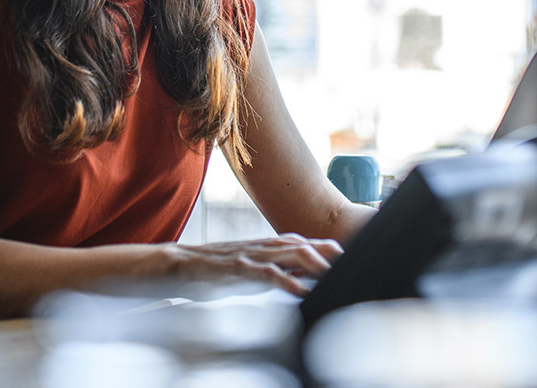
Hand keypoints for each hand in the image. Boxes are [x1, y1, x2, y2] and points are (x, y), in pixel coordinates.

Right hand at [172, 233, 342, 295]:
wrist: (183, 264)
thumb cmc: (220, 271)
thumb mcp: (255, 271)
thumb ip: (280, 273)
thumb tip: (306, 280)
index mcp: (270, 247)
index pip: (307, 244)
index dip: (329, 250)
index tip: (350, 258)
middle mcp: (266, 246)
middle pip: (306, 244)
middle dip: (330, 253)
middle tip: (352, 263)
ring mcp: (254, 254)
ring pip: (291, 253)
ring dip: (316, 263)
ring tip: (334, 274)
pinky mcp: (240, 267)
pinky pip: (269, 273)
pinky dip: (288, 282)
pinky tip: (302, 291)